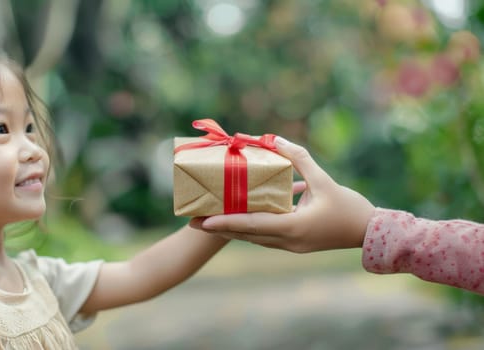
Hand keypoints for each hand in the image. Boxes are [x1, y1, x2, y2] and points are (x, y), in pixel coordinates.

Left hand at [189, 137, 374, 252]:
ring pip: (253, 238)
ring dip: (231, 230)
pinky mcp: (294, 244)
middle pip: (245, 235)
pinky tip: (237, 219)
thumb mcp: (324, 179)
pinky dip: (249, 228)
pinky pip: (265, 237)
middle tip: (193, 221)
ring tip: (208, 221)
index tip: (202, 220)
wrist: (370, 233)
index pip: (251, 225)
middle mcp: (287, 242)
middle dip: (218, 228)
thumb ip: (299, 158)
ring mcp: (290, 246)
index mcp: (293, 228)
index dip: (225, 222)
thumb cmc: (349, 207)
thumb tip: (277, 140)